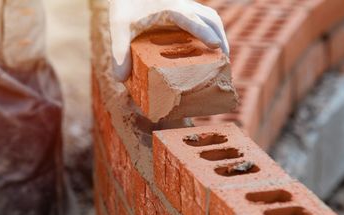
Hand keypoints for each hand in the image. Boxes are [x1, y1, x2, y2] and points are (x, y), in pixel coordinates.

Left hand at [108, 0, 229, 81]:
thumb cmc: (125, 3)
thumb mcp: (118, 25)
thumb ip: (119, 51)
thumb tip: (121, 79)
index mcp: (170, 8)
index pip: (192, 20)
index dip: (205, 33)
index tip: (217, 47)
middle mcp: (182, 4)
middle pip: (210, 19)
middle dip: (221, 38)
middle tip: (224, 61)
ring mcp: (186, 4)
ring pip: (211, 17)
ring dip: (218, 34)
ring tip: (221, 55)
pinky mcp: (185, 6)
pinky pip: (204, 17)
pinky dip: (210, 30)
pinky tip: (207, 46)